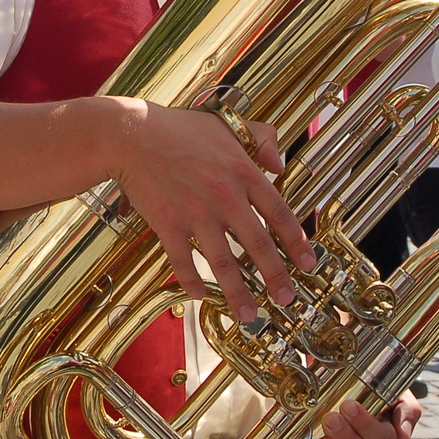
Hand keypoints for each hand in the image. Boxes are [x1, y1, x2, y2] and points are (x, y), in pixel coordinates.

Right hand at [110, 100, 310, 321]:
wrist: (131, 135)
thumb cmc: (178, 128)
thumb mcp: (227, 123)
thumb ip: (262, 138)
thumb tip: (280, 164)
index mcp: (242, 172)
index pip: (279, 213)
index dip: (297, 242)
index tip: (308, 264)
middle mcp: (224, 196)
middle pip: (258, 246)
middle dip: (276, 277)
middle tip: (286, 299)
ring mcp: (195, 213)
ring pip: (224, 263)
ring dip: (238, 293)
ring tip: (249, 315)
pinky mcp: (168, 224)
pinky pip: (183, 261)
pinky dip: (192, 281)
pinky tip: (201, 296)